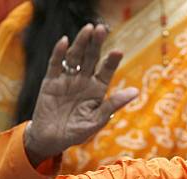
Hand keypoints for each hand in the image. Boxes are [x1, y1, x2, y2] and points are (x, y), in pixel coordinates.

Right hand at [24, 24, 137, 165]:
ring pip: (75, 57)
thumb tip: (135, 92)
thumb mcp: (97, 120)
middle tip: (101, 29)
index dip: (111, 61)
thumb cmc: (77, 132)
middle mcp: (84, 80)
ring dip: (80, 43)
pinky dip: (59, 53)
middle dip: (96, 44)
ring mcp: (67, 79)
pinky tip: (65, 42)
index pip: (106, 71)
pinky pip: (55, 64)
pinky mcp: (50, 81)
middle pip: (91, 58)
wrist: (51, 140)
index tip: (118, 51)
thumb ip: (113, 104)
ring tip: (88, 29)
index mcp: (97, 89)